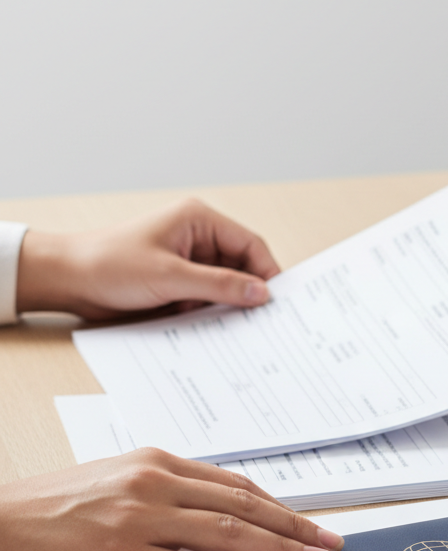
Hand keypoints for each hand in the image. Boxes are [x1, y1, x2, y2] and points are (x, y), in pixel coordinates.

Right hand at [0, 449, 343, 550]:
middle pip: (245, 505)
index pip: (236, 484)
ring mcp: (141, 520)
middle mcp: (155, 484)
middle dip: (296, 526)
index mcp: (156, 462)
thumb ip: (168, 489)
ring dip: (282, 550)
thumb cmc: (52, 507)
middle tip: (330, 543)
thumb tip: (222, 511)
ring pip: (231, 533)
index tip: (308, 521)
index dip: (280, 505)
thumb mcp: (116, 479)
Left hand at [15, 199, 279, 319]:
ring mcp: (189, 262)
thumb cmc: (108, 264)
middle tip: (261, 320)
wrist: (68, 281)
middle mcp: (198, 239)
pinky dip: (211, 314)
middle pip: (242, 267)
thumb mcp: (169, 276)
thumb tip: (260, 292)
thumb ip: (218, 284)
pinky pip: (208, 299)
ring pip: (226, 287)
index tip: (275, 301)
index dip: (266, 272)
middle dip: (247, 293)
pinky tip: (211, 329)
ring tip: (234, 328)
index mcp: (199, 221)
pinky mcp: (180, 283)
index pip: (250, 245)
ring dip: (227, 306)